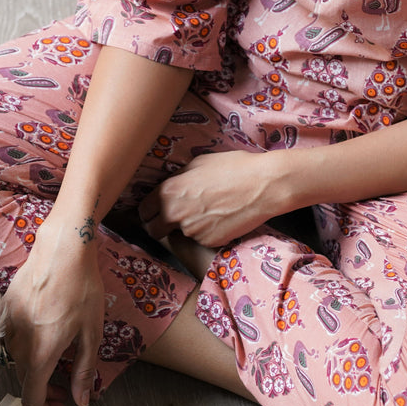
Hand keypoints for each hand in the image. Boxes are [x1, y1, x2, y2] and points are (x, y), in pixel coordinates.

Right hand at [3, 219, 104, 405]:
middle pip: (25, 381)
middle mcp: (18, 344)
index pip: (31, 399)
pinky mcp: (3, 311)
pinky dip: (27, 345)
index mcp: (41, 353)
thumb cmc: (81, 289)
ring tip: (59, 353)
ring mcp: (7, 326)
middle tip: (67, 382)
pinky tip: (46, 330)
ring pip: (18, 360)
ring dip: (35, 366)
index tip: (62, 405)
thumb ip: (84, 371)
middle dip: (46, 389)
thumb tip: (81, 400)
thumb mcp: (92, 334)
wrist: (61, 250)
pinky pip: (12, 338)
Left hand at [138, 151, 284, 246]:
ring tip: (208, 212)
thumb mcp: (198, 163)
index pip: (143, 210)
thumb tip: (171, 184)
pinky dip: (206, 232)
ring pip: (179, 234)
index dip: (149, 210)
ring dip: (187, 227)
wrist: (263, 185)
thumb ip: (178, 178)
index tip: (154, 211)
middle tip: (171, 220)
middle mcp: (175, 214)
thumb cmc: (234, 167)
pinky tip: (220, 219)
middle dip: (159, 225)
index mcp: (169, 191)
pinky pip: (200, 239)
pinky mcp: (208, 242)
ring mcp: (192, 231)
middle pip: (153, 230)